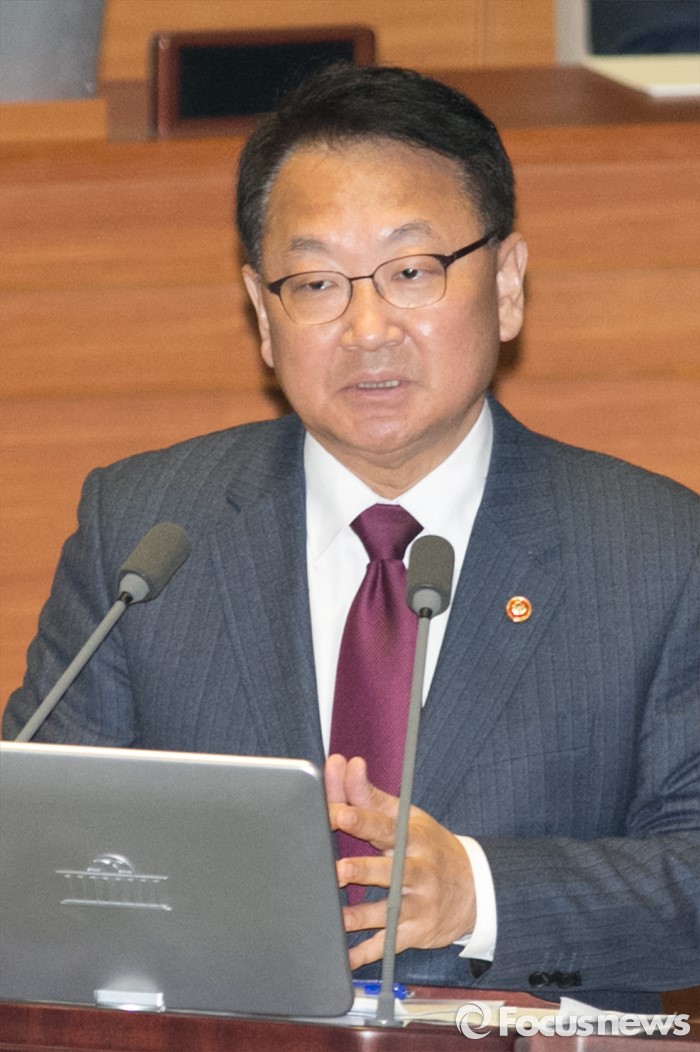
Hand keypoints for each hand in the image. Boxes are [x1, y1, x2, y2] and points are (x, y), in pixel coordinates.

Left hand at [324, 753, 476, 969]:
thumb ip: (372, 797)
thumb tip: (348, 766)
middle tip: (339, 871)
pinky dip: (368, 953)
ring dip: (360, 915)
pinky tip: (346, 958)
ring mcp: (417, 903)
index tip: (338, 812)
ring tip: (336, 917)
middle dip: (364, 870)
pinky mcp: (416, 930)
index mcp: (412, 837)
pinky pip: (389, 943)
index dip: (361, 818)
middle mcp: (416, 870)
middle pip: (388, 870)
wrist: (476, 888)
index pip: (384, 826)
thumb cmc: (430, 847)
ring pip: (387, 910)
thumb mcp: (409, 818)